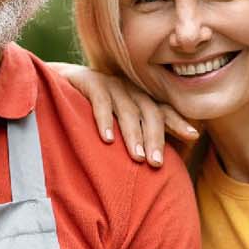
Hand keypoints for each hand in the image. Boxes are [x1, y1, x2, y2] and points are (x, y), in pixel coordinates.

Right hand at [51, 62, 198, 166]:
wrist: (54, 85)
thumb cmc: (89, 112)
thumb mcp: (115, 124)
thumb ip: (134, 138)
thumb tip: (157, 166)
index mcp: (138, 99)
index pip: (162, 111)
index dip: (178, 122)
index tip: (194, 136)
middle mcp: (129, 90)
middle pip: (149, 113)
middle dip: (155, 138)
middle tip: (156, 164)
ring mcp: (110, 84)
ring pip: (128, 110)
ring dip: (133, 135)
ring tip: (137, 157)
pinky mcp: (90, 82)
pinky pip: (101, 101)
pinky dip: (105, 120)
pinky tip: (108, 139)